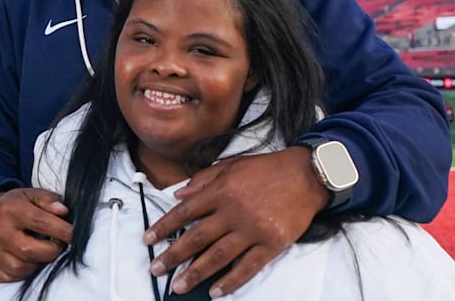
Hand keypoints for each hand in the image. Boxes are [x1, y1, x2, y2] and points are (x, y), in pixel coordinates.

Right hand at [0, 188, 72, 281]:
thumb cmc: (14, 204)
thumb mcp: (30, 194)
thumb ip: (48, 200)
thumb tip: (64, 211)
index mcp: (10, 209)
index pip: (41, 222)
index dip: (62, 230)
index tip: (75, 234)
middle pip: (30, 250)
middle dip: (52, 250)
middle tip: (59, 244)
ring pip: (21, 268)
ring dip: (39, 263)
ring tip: (43, 252)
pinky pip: (11, 277)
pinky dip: (24, 272)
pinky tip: (29, 260)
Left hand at [142, 147, 327, 296]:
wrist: (307, 175)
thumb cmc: (268, 168)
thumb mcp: (231, 166)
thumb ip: (203, 180)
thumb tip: (178, 194)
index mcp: (221, 191)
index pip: (185, 212)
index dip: (164, 227)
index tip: (148, 239)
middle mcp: (233, 211)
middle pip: (197, 238)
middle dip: (173, 255)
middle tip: (156, 269)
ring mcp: (253, 229)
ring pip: (218, 256)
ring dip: (196, 274)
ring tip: (179, 286)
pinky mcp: (272, 243)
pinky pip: (248, 267)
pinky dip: (231, 281)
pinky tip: (216, 291)